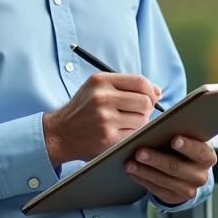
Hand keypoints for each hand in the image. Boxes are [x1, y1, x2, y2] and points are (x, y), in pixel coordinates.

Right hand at [43, 72, 161, 165]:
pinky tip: (120, 132)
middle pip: (145, 101)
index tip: (152, 97)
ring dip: (140, 122)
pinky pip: (134, 134)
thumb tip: (157, 91)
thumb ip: (126, 86)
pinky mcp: (107, 137)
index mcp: (101, 81)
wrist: (60, 133)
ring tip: (125, 123)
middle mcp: (102, 97)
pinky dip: (132, 134)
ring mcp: (105, 118)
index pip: (140, 81)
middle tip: (138, 112)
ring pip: (142, 119)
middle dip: (147, 108)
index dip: (151, 90)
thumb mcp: (97, 88)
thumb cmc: (83, 109)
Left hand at [125, 136, 215, 206]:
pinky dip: (143, 179)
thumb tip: (157, 129)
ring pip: (163, 180)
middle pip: (176, 167)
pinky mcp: (174, 198)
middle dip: (156, 159)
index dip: (187, 146)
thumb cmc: (185, 146)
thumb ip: (178, 133)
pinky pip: (156, 189)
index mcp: (207, 157)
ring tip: (129, 163)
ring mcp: (188, 189)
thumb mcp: (188, 138)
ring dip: (144, 171)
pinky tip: (132, 172)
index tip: (173, 140)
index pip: (199, 152)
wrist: (188, 170)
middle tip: (139, 152)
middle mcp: (200, 176)